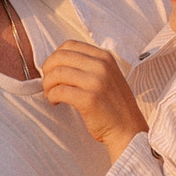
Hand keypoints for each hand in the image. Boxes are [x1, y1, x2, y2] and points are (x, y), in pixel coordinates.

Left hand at [38, 37, 147, 156]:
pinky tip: (55, 102)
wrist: (128, 130)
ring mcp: (97, 82)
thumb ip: (87, 65)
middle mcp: (102, 66)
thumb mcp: (106, 76)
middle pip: (60, 57)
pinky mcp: (89, 99)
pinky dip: (51, 96)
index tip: (53, 71)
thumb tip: (56, 61)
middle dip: (47, 70)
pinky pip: (59, 91)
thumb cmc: (113, 105)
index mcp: (105, 57)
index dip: (55, 57)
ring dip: (47, 85)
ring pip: (57, 73)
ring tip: (51, 94)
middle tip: (48, 84)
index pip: (69, 45)